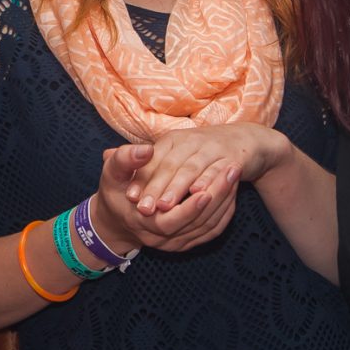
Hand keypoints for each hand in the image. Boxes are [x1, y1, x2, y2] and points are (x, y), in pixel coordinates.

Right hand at [100, 140, 237, 251]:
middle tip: (232, 169)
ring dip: (225, 201)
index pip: (171, 221)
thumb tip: (146, 149)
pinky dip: (224, 211)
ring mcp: (176, 243)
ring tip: (234, 174)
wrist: (118, 217)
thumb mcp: (112, 172)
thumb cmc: (116, 190)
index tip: (207, 183)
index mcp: (142, 223)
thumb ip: (125, 159)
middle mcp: (161, 239)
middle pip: (197, 224)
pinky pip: (213, 230)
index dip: (191, 205)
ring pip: (208, 227)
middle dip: (217, 196)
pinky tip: (231, 190)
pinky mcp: (188, 241)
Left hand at [127, 122, 285, 209]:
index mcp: (172, 140)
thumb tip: (105, 155)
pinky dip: (208, 183)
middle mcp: (191, 140)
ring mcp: (212, 147)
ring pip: (192, 169)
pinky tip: (198, 196)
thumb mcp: (172, 151)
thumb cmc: (201, 152)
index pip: (154, 159)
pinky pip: (218, 170)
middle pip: (171, 164)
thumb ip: (143, 159)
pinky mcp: (233, 155)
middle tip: (144, 209)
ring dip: (178, 188)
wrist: (244, 140)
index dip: (142, 178)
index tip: (130, 197)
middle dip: (157, 188)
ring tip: (165, 207)